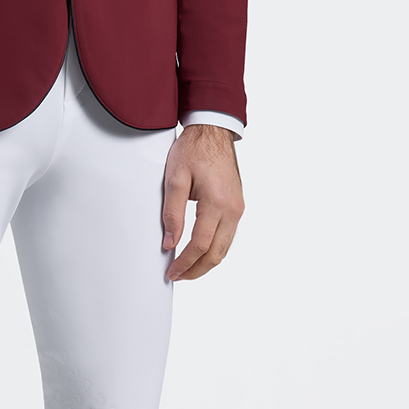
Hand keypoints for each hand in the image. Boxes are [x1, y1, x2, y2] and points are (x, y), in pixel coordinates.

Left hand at [161, 124, 243, 280]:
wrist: (213, 132)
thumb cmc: (194, 150)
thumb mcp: (174, 179)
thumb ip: (172, 213)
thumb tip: (170, 243)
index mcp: (217, 203)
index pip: (200, 244)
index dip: (184, 262)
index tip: (171, 272)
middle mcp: (233, 209)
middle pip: (217, 253)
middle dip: (197, 270)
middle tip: (178, 276)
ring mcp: (238, 209)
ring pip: (225, 248)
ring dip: (206, 262)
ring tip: (187, 269)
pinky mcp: (237, 206)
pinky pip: (228, 236)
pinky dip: (214, 249)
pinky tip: (200, 252)